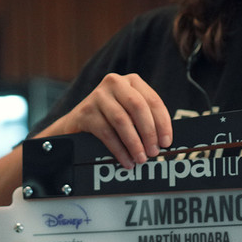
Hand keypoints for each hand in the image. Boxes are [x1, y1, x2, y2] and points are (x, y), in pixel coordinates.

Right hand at [48, 72, 171, 167]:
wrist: (75, 124)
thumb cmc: (108, 119)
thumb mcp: (128, 112)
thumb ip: (144, 119)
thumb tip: (163, 140)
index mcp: (131, 81)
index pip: (153, 100)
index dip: (163, 123)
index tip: (167, 142)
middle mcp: (115, 83)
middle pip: (137, 107)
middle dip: (149, 132)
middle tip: (154, 152)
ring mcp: (98, 96)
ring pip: (122, 120)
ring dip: (134, 143)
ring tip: (141, 158)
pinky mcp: (86, 111)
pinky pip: (106, 133)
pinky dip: (119, 150)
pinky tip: (126, 160)